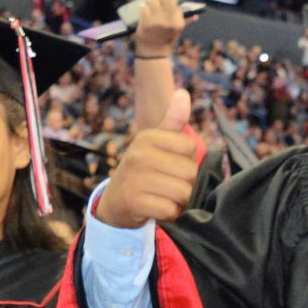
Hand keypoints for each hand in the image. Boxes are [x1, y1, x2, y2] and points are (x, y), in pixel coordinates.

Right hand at [95, 90, 197, 229]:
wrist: (116, 201)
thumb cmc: (143, 169)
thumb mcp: (155, 143)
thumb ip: (173, 121)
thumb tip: (184, 93)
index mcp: (147, 137)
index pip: (190, 148)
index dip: (186, 161)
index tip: (170, 165)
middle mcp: (138, 154)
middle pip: (190, 172)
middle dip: (185, 184)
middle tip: (166, 185)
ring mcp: (135, 177)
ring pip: (183, 193)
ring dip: (178, 201)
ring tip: (162, 196)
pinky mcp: (134, 201)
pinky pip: (171, 210)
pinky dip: (169, 214)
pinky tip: (156, 208)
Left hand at [133, 0, 189, 57]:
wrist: (153, 52)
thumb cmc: (165, 40)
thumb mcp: (177, 31)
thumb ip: (186, 22)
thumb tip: (196, 16)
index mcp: (178, 22)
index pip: (173, 1)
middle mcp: (169, 21)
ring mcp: (158, 23)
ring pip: (152, 1)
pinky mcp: (147, 24)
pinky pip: (143, 8)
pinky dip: (142, 6)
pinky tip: (142, 7)